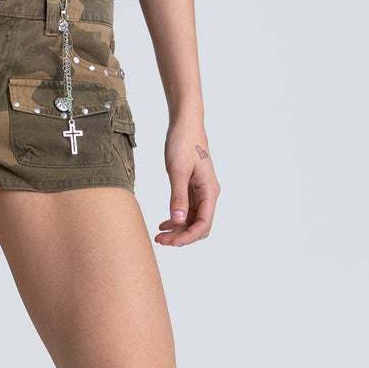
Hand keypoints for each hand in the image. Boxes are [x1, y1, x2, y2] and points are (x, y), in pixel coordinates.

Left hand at [155, 121, 218, 245]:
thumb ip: (178, 196)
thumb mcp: (177, 171)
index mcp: (209, 191)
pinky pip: (187, 210)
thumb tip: (179, 221)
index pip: (203, 224)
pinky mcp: (193, 188)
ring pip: (192, 220)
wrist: (185, 125)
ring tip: (159, 235)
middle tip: (160, 240)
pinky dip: (177, 219)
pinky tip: (164, 223)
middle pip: (199, 226)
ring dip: (178, 230)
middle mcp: (209, 194)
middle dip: (182, 236)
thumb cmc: (183, 143)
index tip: (170, 242)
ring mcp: (201, 192)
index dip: (188, 237)